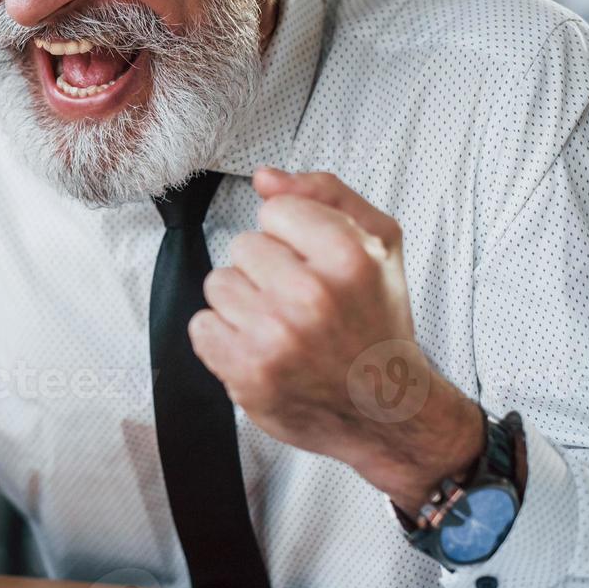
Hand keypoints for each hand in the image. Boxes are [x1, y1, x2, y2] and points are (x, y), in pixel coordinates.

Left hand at [188, 168, 484, 512]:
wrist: (387, 409)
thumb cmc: (377, 322)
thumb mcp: (378, 243)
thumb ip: (324, 195)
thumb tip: (265, 177)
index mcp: (349, 257)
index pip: (274, 210)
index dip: (293, 238)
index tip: (317, 267)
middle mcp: (312, 296)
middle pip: (242, 246)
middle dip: (266, 271)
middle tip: (303, 304)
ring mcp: (277, 338)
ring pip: (218, 284)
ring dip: (243, 304)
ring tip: (283, 328)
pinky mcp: (249, 374)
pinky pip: (201, 327)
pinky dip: (224, 340)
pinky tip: (262, 351)